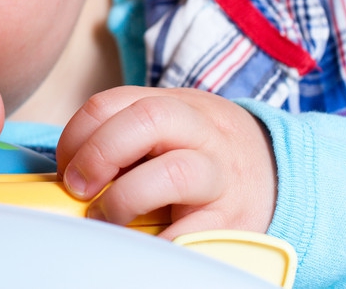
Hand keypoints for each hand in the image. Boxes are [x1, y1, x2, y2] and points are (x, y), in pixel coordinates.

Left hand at [56, 86, 275, 238]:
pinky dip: (161, 241)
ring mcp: (221, 176)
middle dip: (100, 153)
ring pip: (174, 172)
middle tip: (78, 188)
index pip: (112, 102)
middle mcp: (202, 132)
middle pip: (147, 119)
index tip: (65, 167)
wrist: (279, 175)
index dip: (77, 135)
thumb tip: (66, 173)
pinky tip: (143, 243)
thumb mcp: (169, 130)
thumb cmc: (203, 154)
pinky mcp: (235, 222)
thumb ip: (124, 137)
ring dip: (126, 198)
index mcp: (175, 105)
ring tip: (107, 218)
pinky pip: (193, 233)